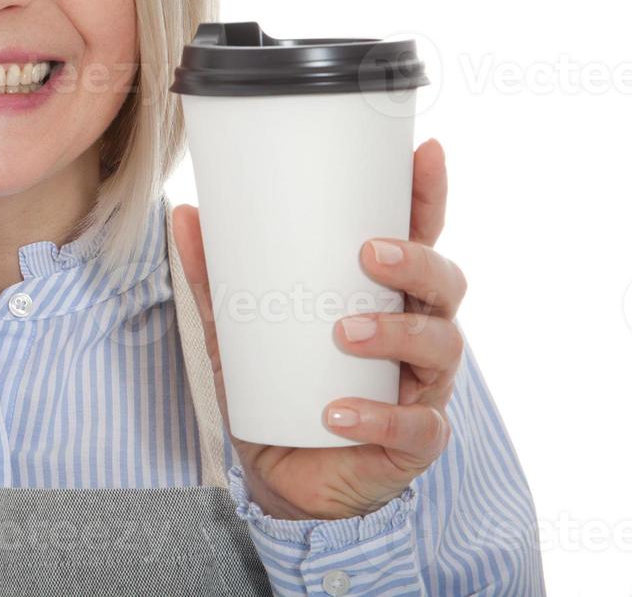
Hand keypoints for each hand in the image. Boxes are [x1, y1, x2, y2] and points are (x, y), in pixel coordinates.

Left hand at [171, 138, 463, 519]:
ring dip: (396, 332)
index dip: (429, 197)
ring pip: (442, 346)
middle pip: (445, 284)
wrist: (284, 476)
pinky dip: (378, 418)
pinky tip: (338, 413)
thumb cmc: (281, 387)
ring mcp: (422, 387)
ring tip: (344, 330)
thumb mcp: (239, 329)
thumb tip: (186, 213)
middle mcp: (417, 333)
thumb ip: (217, 277)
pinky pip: (415, 427)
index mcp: (386, 296)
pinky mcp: (413, 441)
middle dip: (417, 262)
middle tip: (369, 253)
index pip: (421, 237)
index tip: (425, 155)